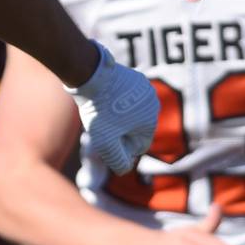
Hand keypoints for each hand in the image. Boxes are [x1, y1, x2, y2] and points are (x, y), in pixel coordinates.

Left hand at [64, 41, 158, 173]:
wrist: (91, 75)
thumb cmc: (99, 110)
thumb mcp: (105, 143)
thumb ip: (117, 161)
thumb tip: (124, 169)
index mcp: (151, 122)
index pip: (138, 146)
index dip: (119, 147)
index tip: (104, 136)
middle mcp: (153, 104)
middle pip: (135, 128)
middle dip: (118, 130)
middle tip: (100, 123)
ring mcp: (144, 89)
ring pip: (129, 112)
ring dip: (116, 116)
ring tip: (100, 110)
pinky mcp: (134, 77)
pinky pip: (125, 97)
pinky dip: (115, 100)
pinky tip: (102, 98)